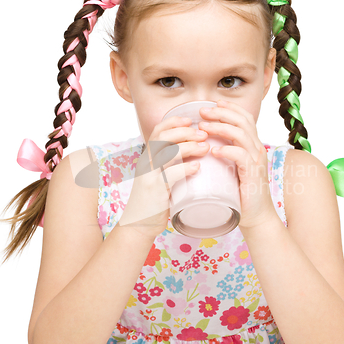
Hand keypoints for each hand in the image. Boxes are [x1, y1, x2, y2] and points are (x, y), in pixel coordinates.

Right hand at [118, 115, 209, 240]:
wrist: (139, 223)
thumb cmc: (154, 199)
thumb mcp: (160, 175)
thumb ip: (171, 163)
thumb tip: (194, 151)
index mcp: (148, 156)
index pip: (158, 130)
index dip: (174, 121)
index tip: (191, 119)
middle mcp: (146, 162)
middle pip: (163, 137)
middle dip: (185, 131)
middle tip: (203, 134)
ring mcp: (149, 176)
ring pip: (167, 153)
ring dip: (189, 147)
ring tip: (205, 147)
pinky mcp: (154, 190)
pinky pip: (170, 175)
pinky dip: (185, 168)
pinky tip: (198, 167)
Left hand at [199, 100, 277, 232]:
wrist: (256, 216)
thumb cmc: (240, 193)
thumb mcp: (231, 168)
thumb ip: (223, 155)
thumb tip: (202, 145)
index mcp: (253, 146)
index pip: (245, 118)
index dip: (229, 108)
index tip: (211, 104)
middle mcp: (257, 149)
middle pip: (242, 121)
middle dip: (221, 113)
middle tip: (202, 112)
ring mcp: (257, 161)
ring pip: (241, 134)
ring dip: (220, 128)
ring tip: (203, 128)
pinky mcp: (253, 174)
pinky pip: (242, 156)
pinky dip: (227, 150)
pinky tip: (214, 151)